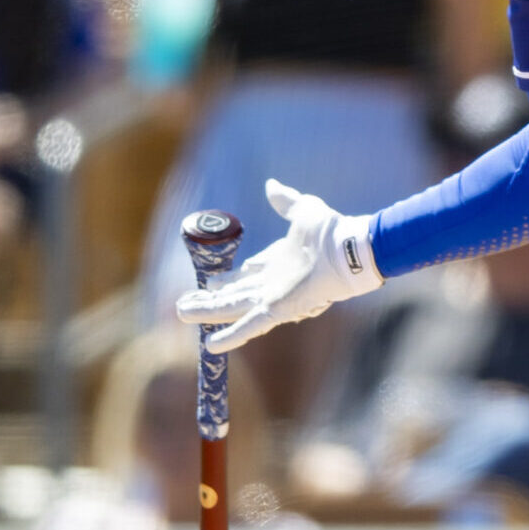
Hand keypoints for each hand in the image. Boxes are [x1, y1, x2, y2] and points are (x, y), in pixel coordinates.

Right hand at [174, 180, 382, 351]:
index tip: (209, 280)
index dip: (226, 278)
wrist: (346, 247)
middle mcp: (272, 284)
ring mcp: (273, 298)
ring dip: (207, 312)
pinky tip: (211, 344)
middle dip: (208, 299)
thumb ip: (286, 200)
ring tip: (182, 313)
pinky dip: (232, 336)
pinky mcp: (277, 310)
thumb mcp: (303, 210)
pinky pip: (250, 325)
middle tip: (184, 303)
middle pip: (233, 294)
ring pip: (232, 309)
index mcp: (276, 262)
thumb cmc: (330, 230)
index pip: (246, 273)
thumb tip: (271, 185)